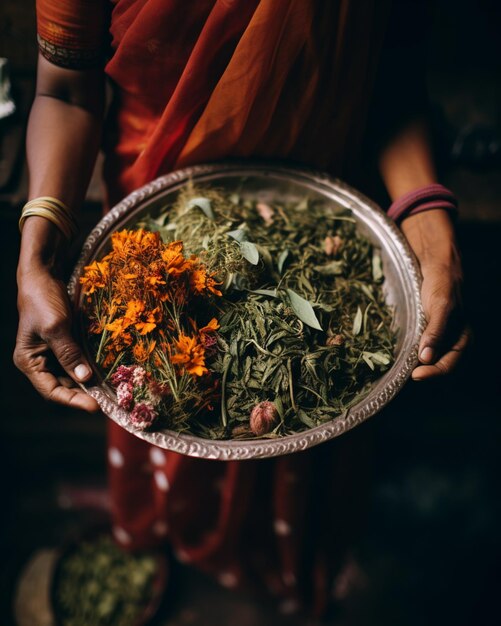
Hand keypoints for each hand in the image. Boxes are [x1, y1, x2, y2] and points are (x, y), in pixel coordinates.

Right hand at [14, 263, 98, 411]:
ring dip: (88, 383)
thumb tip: (85, 378)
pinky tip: (105, 372)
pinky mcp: (64, 343)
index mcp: (29, 361)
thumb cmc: (44, 300)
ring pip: (72, 376)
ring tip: (109, 390)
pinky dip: (90, 368)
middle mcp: (39, 361)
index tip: (94, 407)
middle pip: (62, 386)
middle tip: (108, 400)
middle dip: (83, 394)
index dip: (73, 401)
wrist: (44, 275)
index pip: (51, 391)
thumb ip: (69, 354)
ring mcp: (51, 352)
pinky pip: (77, 361)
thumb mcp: (56, 327)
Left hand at [400, 209, 470, 379]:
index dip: (432, 373)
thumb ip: (435, 331)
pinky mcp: (429, 330)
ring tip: (400, 368)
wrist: (436, 263)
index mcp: (463, 337)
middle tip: (404, 374)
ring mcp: (442, 336)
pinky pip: (422, 348)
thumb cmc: (442, 283)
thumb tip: (426, 358)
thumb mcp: (440, 306)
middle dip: (424, 372)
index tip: (414, 375)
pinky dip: (413, 354)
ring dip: (417, 365)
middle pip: (439, 366)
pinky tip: (401, 354)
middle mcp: (454, 340)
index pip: (449, 365)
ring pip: (430, 359)